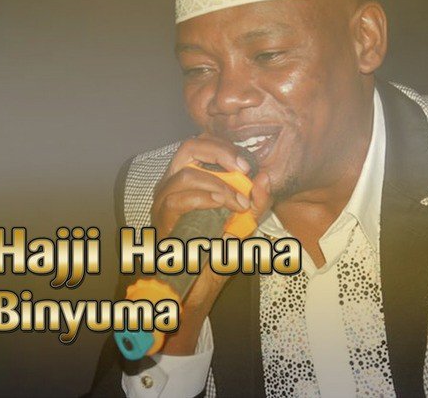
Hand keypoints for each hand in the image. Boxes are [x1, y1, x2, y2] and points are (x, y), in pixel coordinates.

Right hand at [151, 134, 271, 354]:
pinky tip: (221, 206)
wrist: (198, 283)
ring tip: (238, 201)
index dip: (224, 148)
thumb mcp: (244, 222)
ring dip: (218, 185)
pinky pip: (177, 201)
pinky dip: (203, 199)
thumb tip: (266, 178)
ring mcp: (163, 201)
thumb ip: (257, 202)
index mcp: (189, 178)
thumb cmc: (218, 249)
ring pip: (185, 175)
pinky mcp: (161, 220)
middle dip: (219, 154)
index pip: (201, 145)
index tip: (248, 165)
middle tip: (243, 170)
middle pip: (188, 148)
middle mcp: (171, 183)